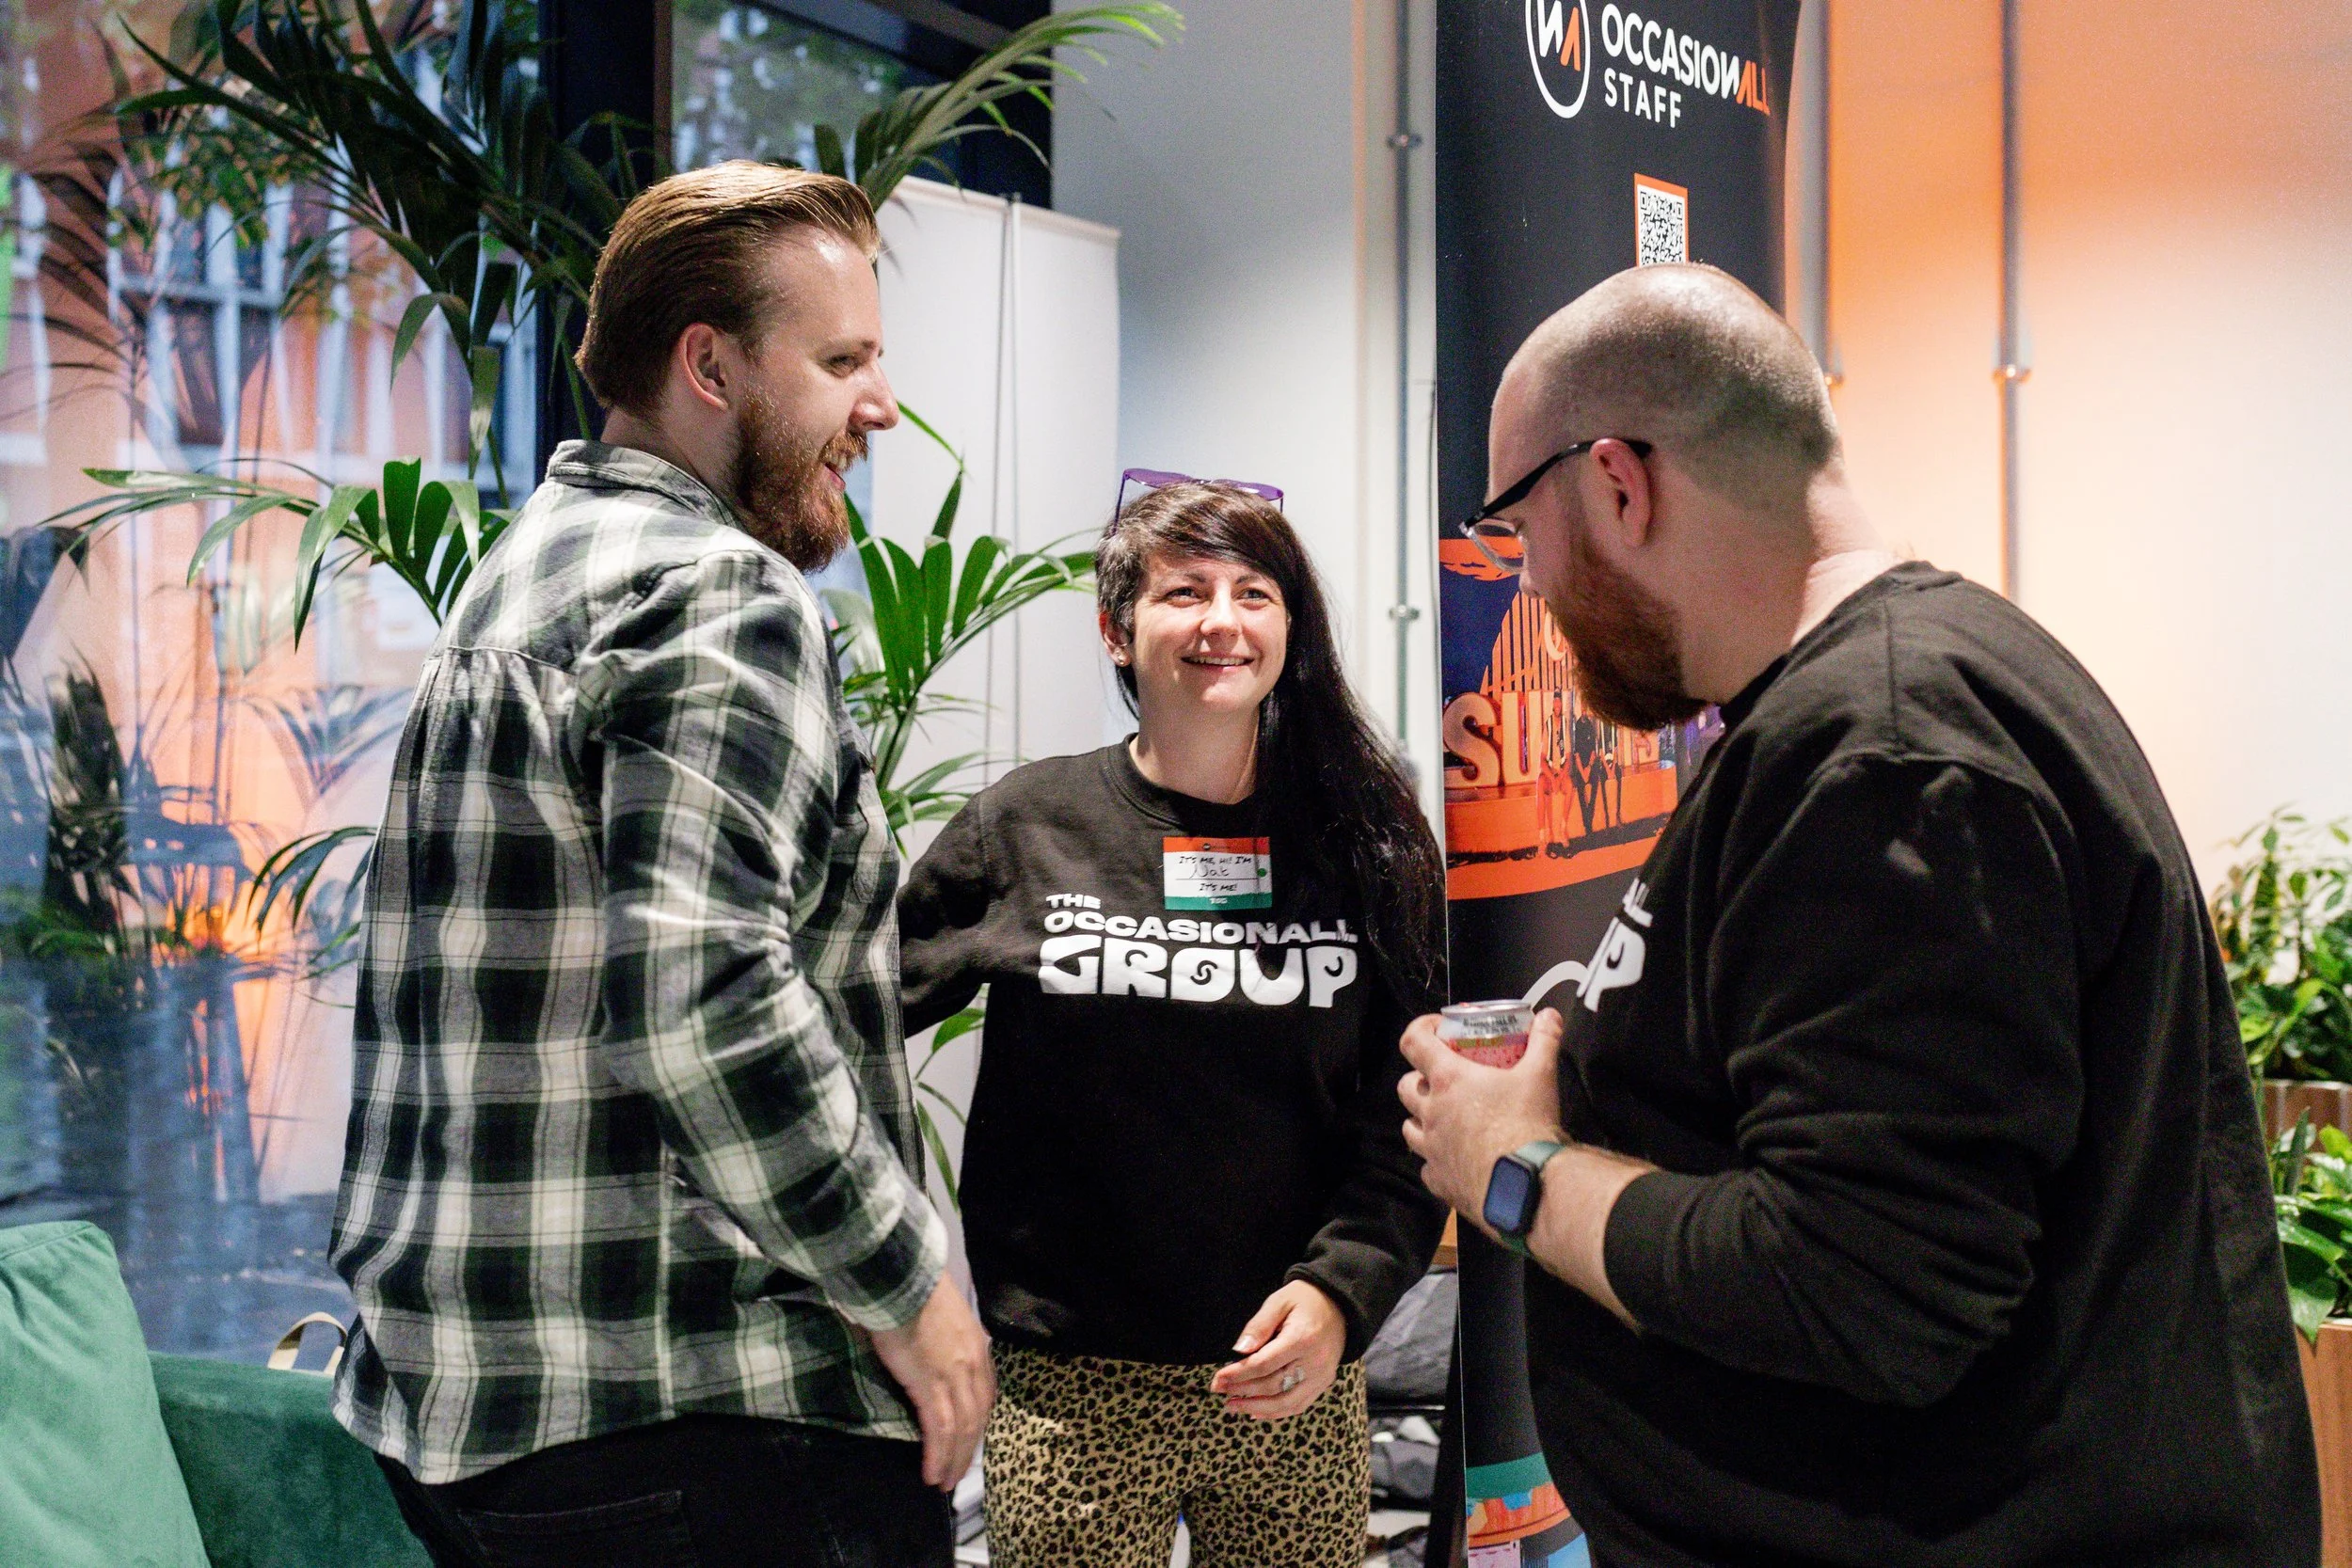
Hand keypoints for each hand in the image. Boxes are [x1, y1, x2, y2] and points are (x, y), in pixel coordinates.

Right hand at [867, 1274, 995, 1489]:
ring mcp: (955, 1374)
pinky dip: (938, 1454)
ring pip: (963, 1429)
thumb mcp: (941, 1317)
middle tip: (957, 1474)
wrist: (901, 1278)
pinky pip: (940, 1428)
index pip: (986, 1394)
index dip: (979, 1422)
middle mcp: (973, 1362)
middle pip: (979, 1417)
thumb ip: (944, 1340)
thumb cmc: (911, 1290)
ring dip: (954, 1460)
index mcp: (977, 1346)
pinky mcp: (931, 1383)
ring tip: (944, 1483)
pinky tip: (932, 1473)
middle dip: (968, 1449)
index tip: (969, 1441)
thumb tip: (932, 1354)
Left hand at [1208, 1279, 1346, 1419]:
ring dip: (1257, 1408)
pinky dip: (1277, 1413)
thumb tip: (1239, 1350)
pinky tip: (1256, 1412)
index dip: (1238, 1374)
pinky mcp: (1324, 1383)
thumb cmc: (1304, 1300)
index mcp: (1302, 1339)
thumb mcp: (1279, 1301)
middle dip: (1243, 1390)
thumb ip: (1258, 1325)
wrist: (1339, 1306)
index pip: (1264, 1364)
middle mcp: (1314, 1362)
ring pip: (1286, 1402)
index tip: (1218, 1379)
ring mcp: (1321, 1376)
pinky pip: (1299, 1405)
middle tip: (1220, 1391)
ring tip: (1233, 1406)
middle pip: (1273, 1385)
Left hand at [1398, 1007, 1568, 1236]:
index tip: (1439, 1029)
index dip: (1420, 1029)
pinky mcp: (1439, 1181)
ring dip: (1421, 1119)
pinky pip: (1427, 1167)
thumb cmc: (1527, 1124)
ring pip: (1409, 1128)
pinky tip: (1456, 1158)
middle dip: (1420, 1079)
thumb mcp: (1540, 1076)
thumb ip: (1544, 1040)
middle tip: (1445, 1079)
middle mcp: (1431, 1113)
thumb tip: (1550, 1014)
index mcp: (1448, 1081)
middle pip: (1406, 1086)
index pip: (1413, 1042)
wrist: (1527, 1187)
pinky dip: (1437, 1159)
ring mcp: (1431, 1149)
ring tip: (1446, 1118)